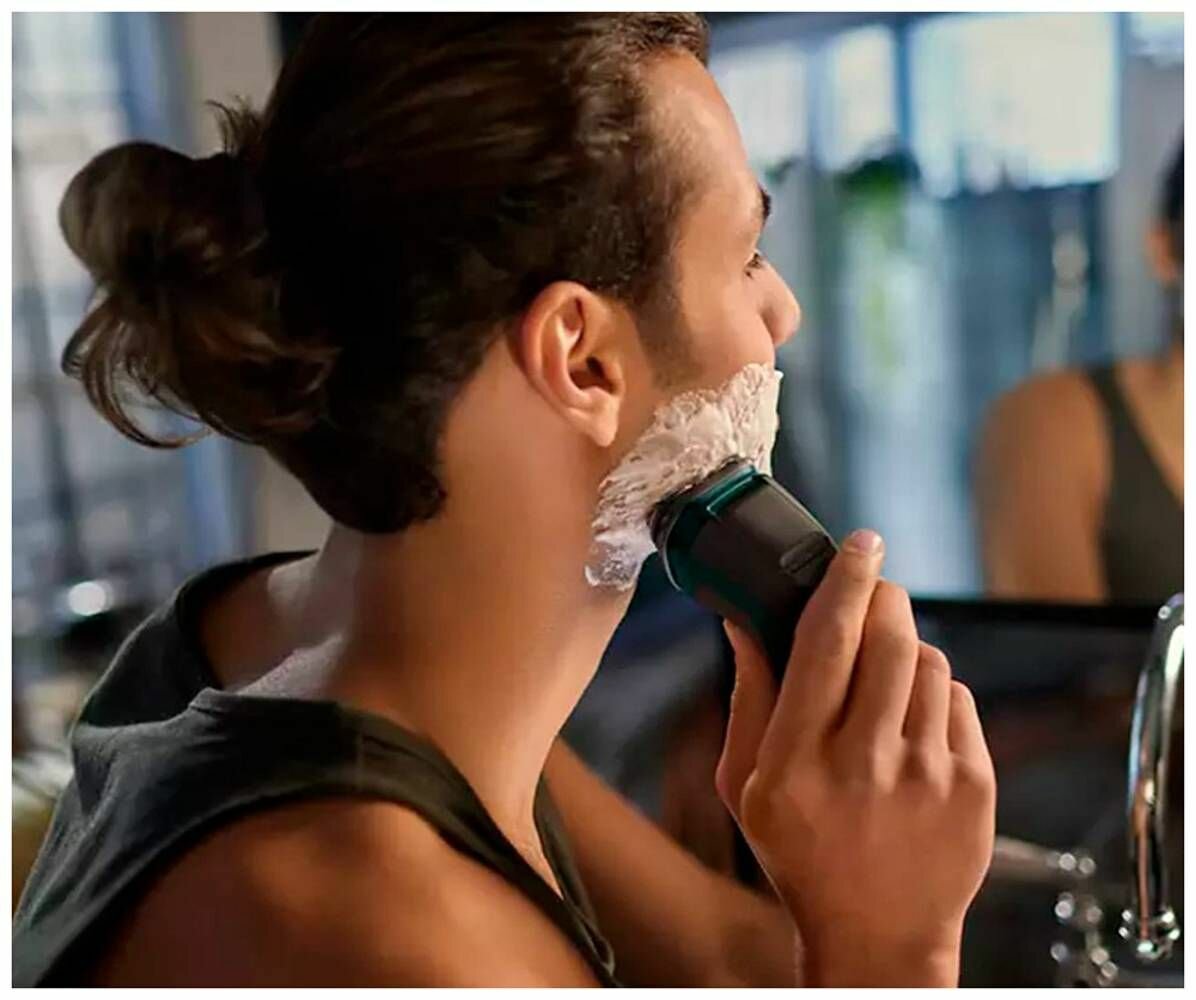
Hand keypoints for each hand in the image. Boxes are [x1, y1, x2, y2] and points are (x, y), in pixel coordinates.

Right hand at [714, 530, 995, 986]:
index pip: (825, 642)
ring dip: (907, 651)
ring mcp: (927, 776)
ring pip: (930, 663)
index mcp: (795, 759)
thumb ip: (746, 700)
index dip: (845, 580)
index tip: (860, 542)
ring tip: (886, 681)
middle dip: (884, 598)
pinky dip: (936, 695)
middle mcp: (864, 763)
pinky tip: (913, 727)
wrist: (877, 936)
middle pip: (889, 638)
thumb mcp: (746, 786)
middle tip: (875, 591)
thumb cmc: (800, 855)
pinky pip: (961, 702)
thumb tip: (742, 622)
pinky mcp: (973, 788)